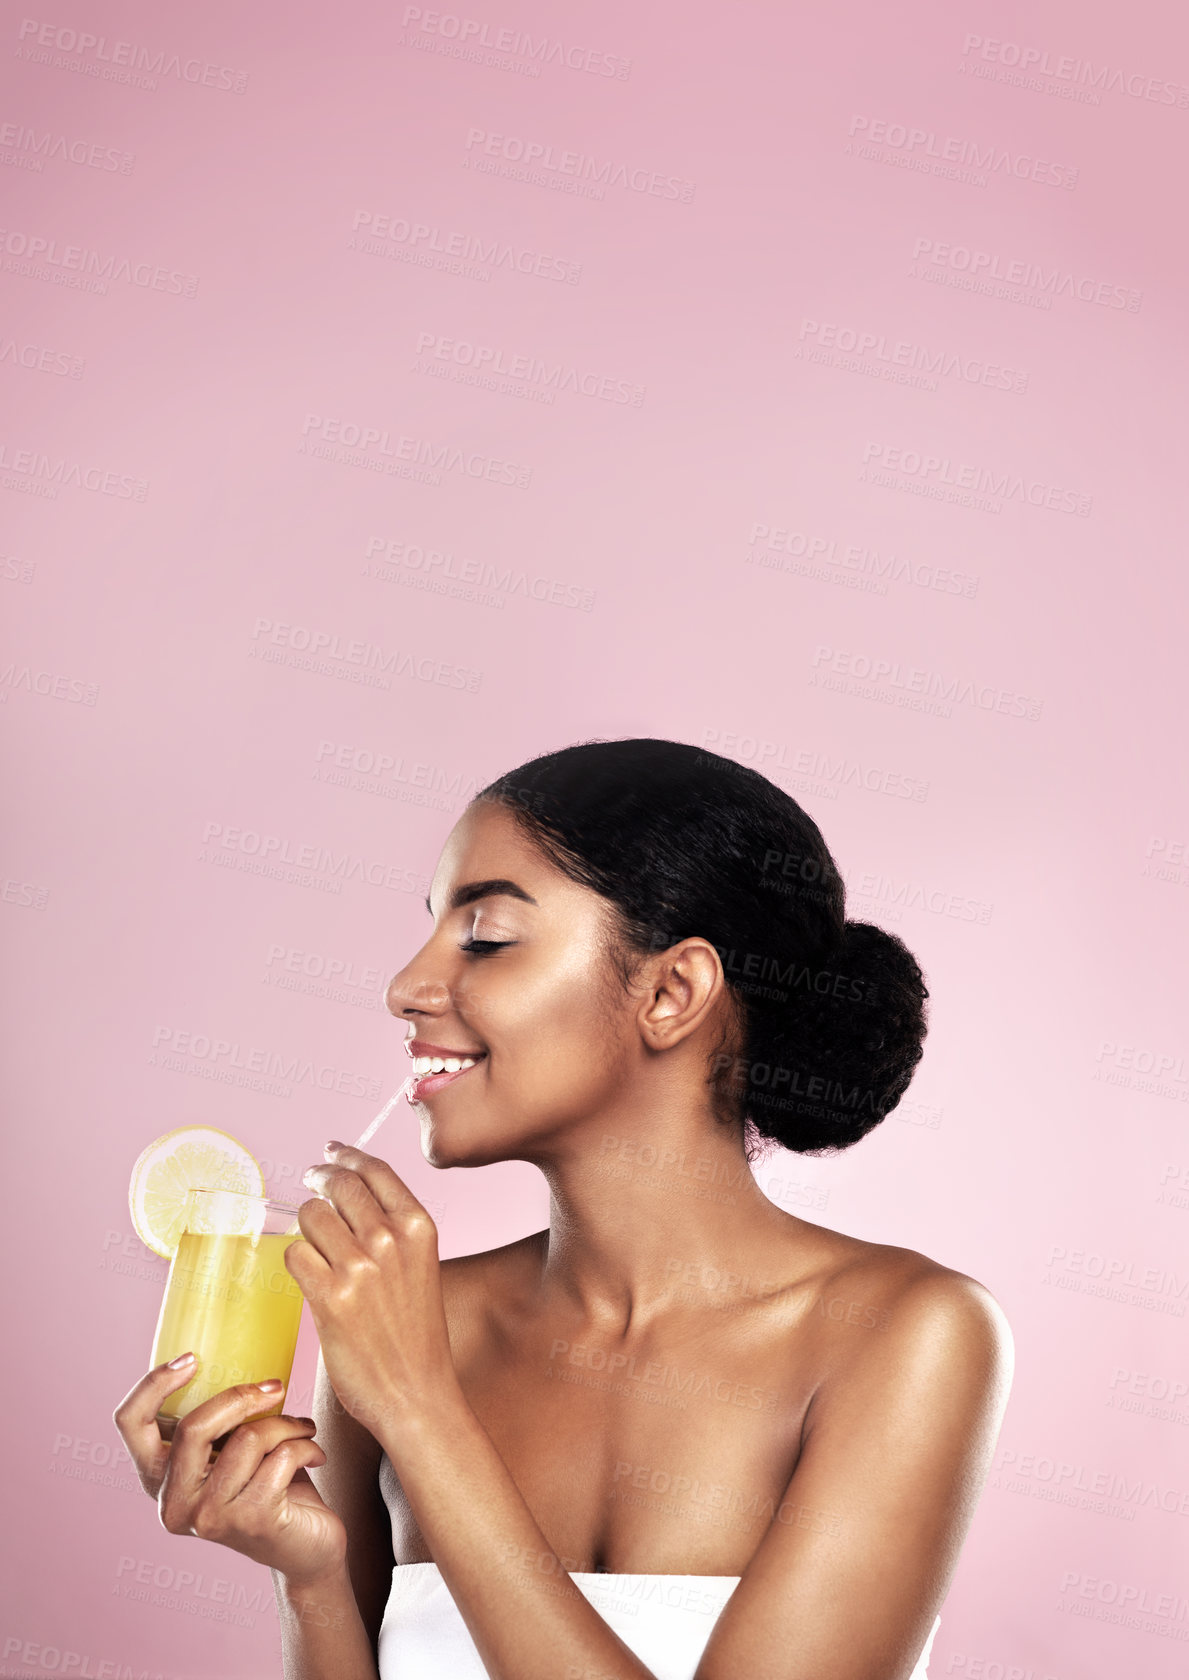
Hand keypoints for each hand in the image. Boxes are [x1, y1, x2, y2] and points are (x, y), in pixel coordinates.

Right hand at [112, 1360, 346, 1586]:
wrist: (306, 1549)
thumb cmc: (268, 1485)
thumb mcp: (230, 1450)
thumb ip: (218, 1420)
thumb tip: (235, 1352)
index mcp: (158, 1478)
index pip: (130, 1424)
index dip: (152, 1384)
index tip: (192, 1357)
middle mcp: (173, 1503)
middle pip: (194, 1426)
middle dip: (242, 1396)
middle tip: (276, 1386)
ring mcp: (209, 1518)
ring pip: (248, 1439)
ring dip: (287, 1424)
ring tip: (302, 1429)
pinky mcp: (251, 1522)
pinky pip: (281, 1458)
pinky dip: (306, 1445)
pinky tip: (315, 1453)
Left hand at [287, 1143, 458, 1437]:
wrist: (416, 1393)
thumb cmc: (416, 1335)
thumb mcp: (420, 1267)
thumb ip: (392, 1230)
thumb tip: (347, 1194)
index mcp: (419, 1227)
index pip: (374, 1170)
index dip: (347, 1156)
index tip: (331, 1151)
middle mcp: (391, 1239)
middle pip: (337, 1184)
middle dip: (318, 1181)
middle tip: (310, 1187)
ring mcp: (359, 1267)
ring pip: (310, 1215)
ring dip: (306, 1228)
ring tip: (315, 1247)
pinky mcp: (330, 1297)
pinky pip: (294, 1254)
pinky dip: (296, 1261)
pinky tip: (308, 1276)